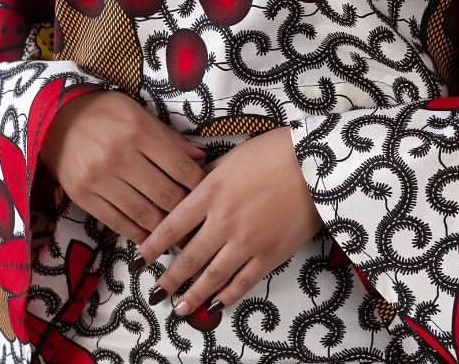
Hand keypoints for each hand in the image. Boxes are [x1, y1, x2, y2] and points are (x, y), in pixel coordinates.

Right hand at [37, 90, 208, 244]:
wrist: (56, 119)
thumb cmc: (106, 112)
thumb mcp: (140, 113)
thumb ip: (170, 138)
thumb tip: (200, 157)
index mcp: (139, 132)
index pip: (180, 166)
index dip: (198, 184)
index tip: (208, 194)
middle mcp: (120, 157)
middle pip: (164, 193)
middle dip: (185, 210)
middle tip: (198, 221)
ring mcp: (99, 179)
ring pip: (143, 212)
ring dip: (164, 227)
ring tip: (179, 234)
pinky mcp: (83, 196)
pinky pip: (117, 221)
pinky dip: (137, 232)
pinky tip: (149, 236)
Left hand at [136, 125, 324, 314]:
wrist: (316, 163)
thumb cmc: (275, 151)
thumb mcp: (233, 156)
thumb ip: (208, 176)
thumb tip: (189, 189)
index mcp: (211, 192)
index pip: (172, 225)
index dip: (154, 245)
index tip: (142, 258)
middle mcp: (223, 221)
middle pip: (188, 257)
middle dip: (170, 278)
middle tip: (157, 292)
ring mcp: (246, 241)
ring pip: (212, 276)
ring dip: (193, 295)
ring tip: (181, 309)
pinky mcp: (269, 254)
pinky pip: (243, 282)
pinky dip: (228, 295)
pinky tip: (217, 303)